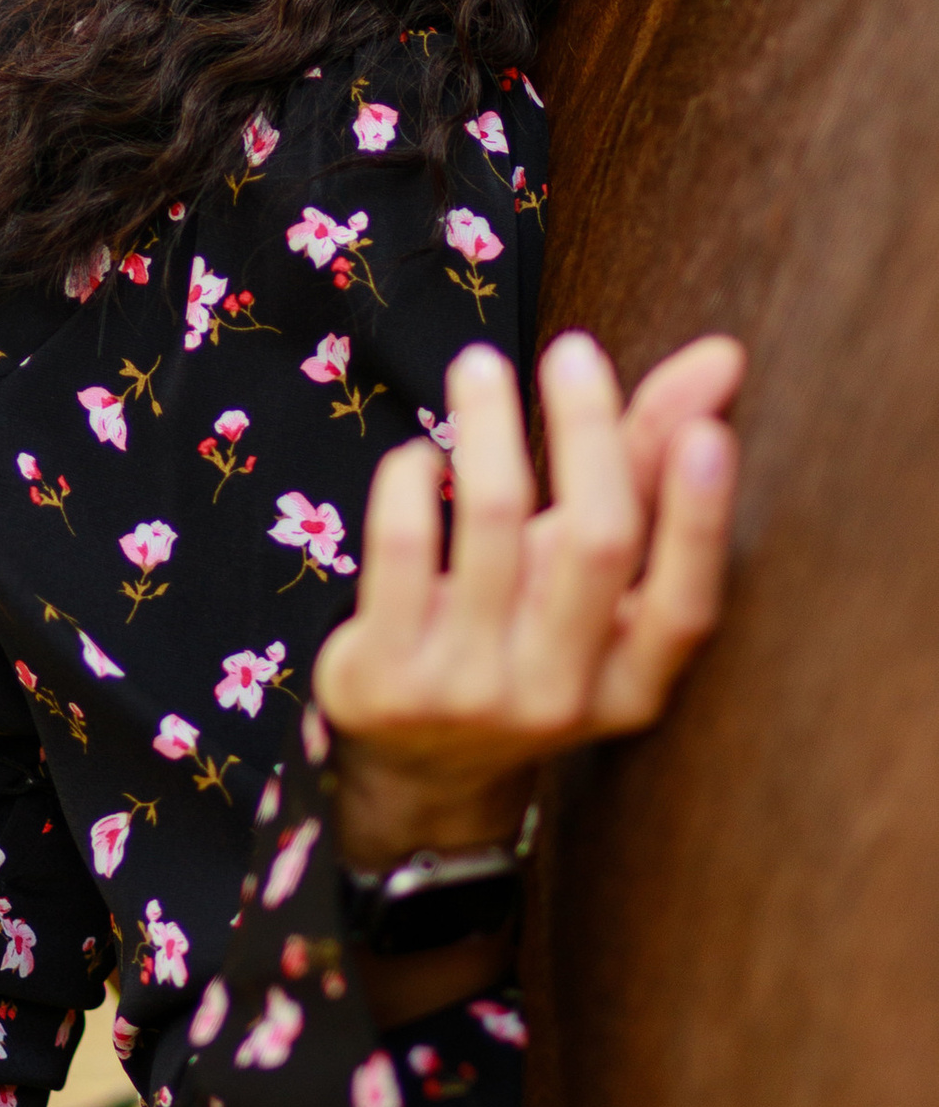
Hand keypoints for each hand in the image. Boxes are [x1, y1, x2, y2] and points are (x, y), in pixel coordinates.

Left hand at [316, 327, 742, 881]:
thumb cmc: (526, 629)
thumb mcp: (590, 571)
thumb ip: (647, 466)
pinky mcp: (385, 676)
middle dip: (588, 433)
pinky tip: (419, 455)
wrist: (415, 757)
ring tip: (479, 366)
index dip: (699, 521)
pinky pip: (405, 542)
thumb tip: (720, 357)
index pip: (685, 606)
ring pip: (493, 524)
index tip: (708, 433)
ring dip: (490, 427)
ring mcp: (470, 692)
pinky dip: (413, 477)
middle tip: (572, 350)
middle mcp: (560, 699)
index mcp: (632, 685)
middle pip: (596, 545)